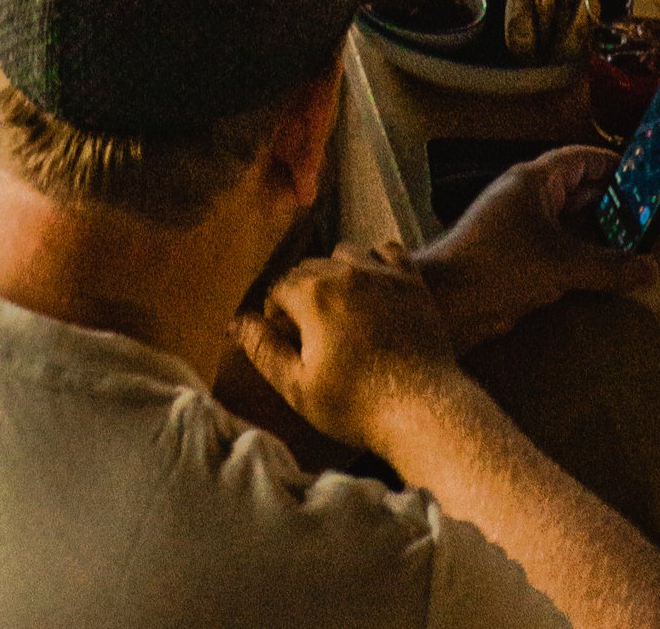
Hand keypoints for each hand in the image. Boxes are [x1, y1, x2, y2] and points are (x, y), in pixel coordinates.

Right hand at [235, 245, 464, 456]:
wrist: (423, 409)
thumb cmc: (356, 404)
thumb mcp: (298, 387)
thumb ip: (263, 349)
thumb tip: (236, 322)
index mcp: (312, 294)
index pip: (278, 288)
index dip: (277, 316)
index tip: (289, 344)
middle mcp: (344, 271)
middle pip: (308, 268)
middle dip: (302, 294)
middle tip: (313, 334)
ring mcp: (381, 272)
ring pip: (344, 253)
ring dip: (335, 274)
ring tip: (341, 311)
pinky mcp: (411, 280)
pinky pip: (386, 251)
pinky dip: (375, 262)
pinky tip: (374, 290)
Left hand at [415, 147, 654, 352]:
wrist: (451, 300)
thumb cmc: (503, 263)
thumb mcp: (562, 263)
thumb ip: (609, 266)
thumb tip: (653, 269)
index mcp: (533, 180)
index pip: (578, 159)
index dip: (610, 163)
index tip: (642, 174)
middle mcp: (528, 197)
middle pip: (576, 189)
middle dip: (610, 200)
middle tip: (647, 213)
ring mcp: (522, 227)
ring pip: (569, 220)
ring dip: (598, 230)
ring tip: (636, 241)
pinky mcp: (520, 256)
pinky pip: (560, 246)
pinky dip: (584, 252)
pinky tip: (607, 268)